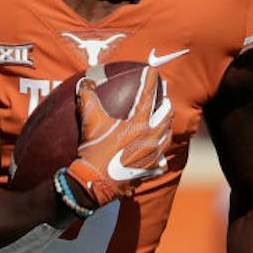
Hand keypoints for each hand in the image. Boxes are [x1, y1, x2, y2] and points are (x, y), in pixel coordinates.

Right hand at [64, 67, 172, 210]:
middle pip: (167, 115)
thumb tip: (85, 81)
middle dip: (166, 103)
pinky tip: (158, 154)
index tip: (154, 70)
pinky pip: (161, 160)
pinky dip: (160, 155)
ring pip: (167, 136)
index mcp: (138, 123)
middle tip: (165, 98)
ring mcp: (154, 155)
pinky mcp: (151, 170)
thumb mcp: (90, 122)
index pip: (148, 96)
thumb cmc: (94, 151)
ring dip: (166, 126)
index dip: (151, 81)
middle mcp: (151, 137)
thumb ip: (88, 98)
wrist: (96, 182)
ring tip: (164, 121)